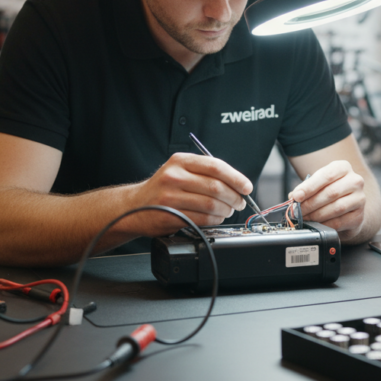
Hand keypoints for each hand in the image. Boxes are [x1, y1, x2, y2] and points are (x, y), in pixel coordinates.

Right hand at [125, 153, 251, 235]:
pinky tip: (216, 218)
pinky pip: (202, 219)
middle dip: (234, 197)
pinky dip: (215, 220)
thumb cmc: (162, 189)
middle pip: (216, 187)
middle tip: (239, 202)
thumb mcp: (179, 170)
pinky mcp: (170, 215)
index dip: (236, 177)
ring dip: (226, 210)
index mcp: (180, 161)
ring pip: (211, 204)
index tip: (246, 186)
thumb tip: (237, 183)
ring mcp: (170, 196)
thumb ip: (204, 172)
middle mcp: (174, 176)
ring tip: (228, 211)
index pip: (215, 166)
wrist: (134, 206)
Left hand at [290, 160, 365, 239]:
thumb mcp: (318, 184)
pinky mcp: (359, 216)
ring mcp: (360, 199)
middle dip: (310, 204)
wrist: (347, 207)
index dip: (309, 187)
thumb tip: (293, 197)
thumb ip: (306, 189)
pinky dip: (324, 225)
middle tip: (297, 211)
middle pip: (330, 193)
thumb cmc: (329, 191)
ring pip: (336, 208)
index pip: (326, 176)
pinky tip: (316, 225)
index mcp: (343, 168)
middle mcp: (355, 181)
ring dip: (316, 215)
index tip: (296, 196)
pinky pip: (339, 222)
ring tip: (304, 218)